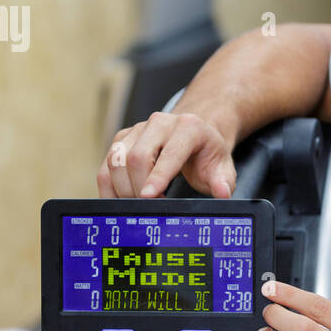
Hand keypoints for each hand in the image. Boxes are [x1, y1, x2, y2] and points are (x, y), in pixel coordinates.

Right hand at [96, 110, 236, 198]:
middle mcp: (160, 123)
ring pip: (116, 159)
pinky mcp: (122, 139)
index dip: (157, 177)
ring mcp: (138, 129)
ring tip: (139, 204)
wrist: (195, 135)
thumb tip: (223, 193)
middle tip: (149, 207)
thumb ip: (223, 182)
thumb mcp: (222, 168)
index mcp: (188, 127)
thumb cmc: (207, 154)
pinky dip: (109, 186)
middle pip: (137, 156)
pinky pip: (106, 164)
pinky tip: (120, 200)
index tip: (149, 197)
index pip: (169, 154)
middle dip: (139, 187)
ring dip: (123, 188)